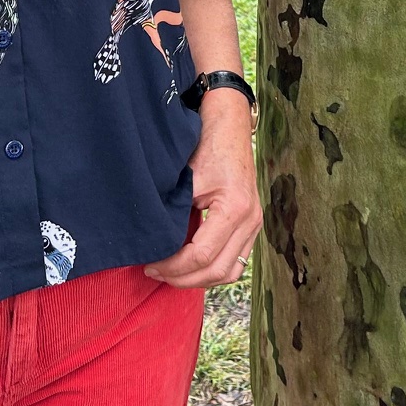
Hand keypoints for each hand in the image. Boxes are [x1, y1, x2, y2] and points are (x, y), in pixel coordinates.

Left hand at [145, 90, 261, 287]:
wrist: (228, 127)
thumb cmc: (206, 146)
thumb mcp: (186, 180)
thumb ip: (173, 214)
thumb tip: (151, 245)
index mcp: (235, 208)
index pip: (202, 255)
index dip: (173, 267)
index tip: (150, 264)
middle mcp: (251, 220)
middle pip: (218, 271)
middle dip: (184, 278)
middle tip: (156, 273)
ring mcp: (255, 224)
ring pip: (230, 271)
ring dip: (200, 278)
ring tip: (172, 273)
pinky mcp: (251, 224)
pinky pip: (235, 260)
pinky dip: (212, 267)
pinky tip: (189, 263)